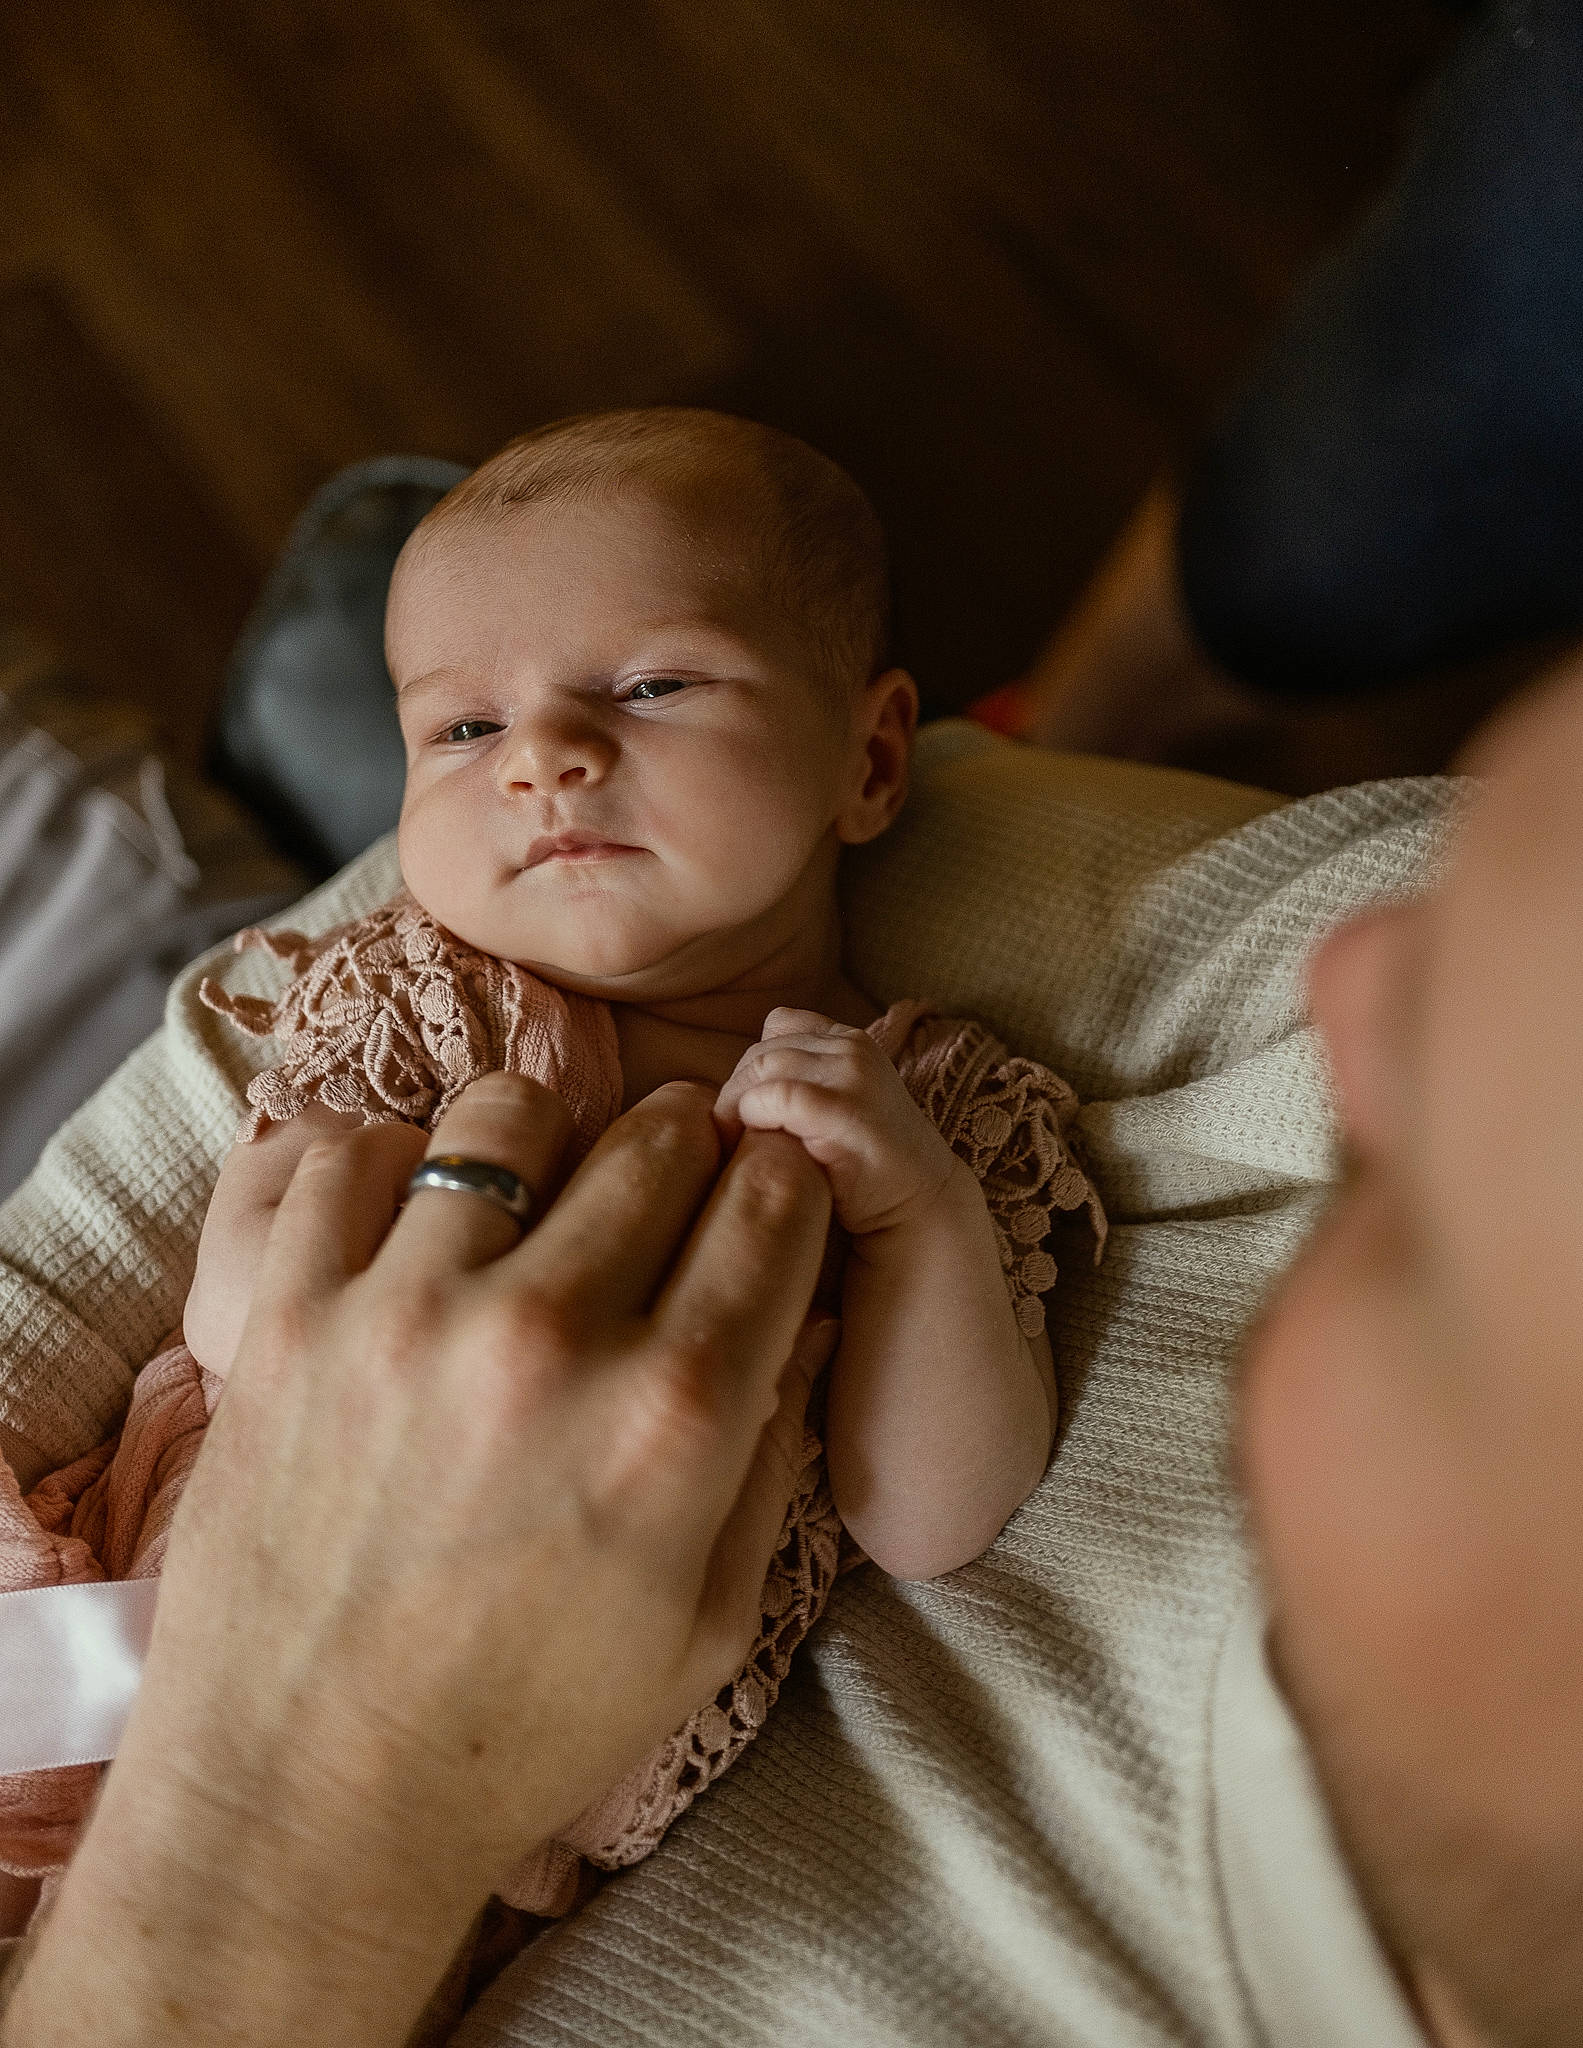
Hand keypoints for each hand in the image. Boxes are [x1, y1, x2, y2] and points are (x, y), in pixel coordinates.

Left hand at [8, 1073, 836, 2047]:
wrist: (306, 1800)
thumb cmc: (523, 1729)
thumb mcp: (710, 1625)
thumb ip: (771, 1456)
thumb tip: (792, 1318)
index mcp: (678, 1419)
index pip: (776, 1200)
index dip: (782, 1185)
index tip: (759, 1202)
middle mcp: (552, 1338)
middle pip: (658, 1138)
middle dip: (683, 1151)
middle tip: (658, 1196)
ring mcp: (407, 1314)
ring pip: (510, 1115)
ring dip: (543, 1149)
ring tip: (528, 1210)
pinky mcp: (288, 1318)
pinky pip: (352, 1155)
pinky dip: (392, 1169)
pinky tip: (411, 1233)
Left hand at [713, 1007, 962, 1236]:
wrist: (920, 1202)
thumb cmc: (864, 1162)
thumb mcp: (835, 1103)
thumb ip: (800, 1078)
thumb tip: (739, 1076)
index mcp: (849, 1040)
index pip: (778, 1027)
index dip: (751, 1067)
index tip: (742, 1109)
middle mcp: (853, 1048)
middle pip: (763, 1051)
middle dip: (735, 1092)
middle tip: (725, 1134)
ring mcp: (853, 1074)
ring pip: (763, 1068)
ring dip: (736, 1108)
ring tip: (733, 1143)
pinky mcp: (845, 1108)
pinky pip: (776, 1096)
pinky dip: (753, 1118)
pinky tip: (753, 1146)